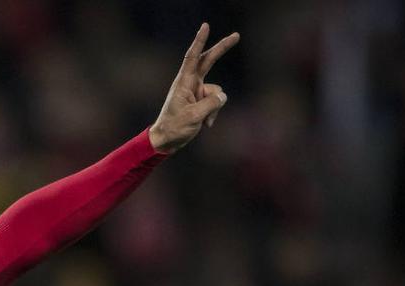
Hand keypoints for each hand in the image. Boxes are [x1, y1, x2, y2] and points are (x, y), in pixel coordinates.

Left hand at [149, 22, 239, 153]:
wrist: (167, 140)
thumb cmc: (175, 127)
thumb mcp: (194, 116)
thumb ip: (211, 103)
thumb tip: (223, 95)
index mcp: (184, 82)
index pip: (192, 57)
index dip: (199, 41)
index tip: (205, 26)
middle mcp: (191, 83)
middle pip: (209, 61)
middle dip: (222, 49)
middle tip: (237, 35)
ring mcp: (197, 91)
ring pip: (217, 92)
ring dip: (213, 108)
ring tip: (202, 120)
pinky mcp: (201, 101)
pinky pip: (216, 103)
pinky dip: (213, 114)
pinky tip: (205, 124)